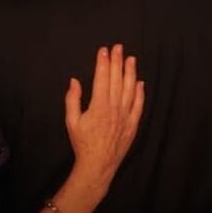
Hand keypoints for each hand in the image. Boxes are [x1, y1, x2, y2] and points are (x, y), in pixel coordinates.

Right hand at [64, 45, 143, 192]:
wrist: (97, 165)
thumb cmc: (82, 143)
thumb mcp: (71, 122)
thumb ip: (72, 99)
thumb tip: (74, 81)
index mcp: (98, 106)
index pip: (102, 78)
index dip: (103, 62)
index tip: (104, 50)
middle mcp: (114, 108)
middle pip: (117, 79)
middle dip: (117, 61)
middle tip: (118, 47)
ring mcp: (126, 116)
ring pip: (130, 89)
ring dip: (130, 72)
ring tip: (131, 58)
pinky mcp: (133, 125)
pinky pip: (138, 105)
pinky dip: (140, 93)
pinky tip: (140, 82)